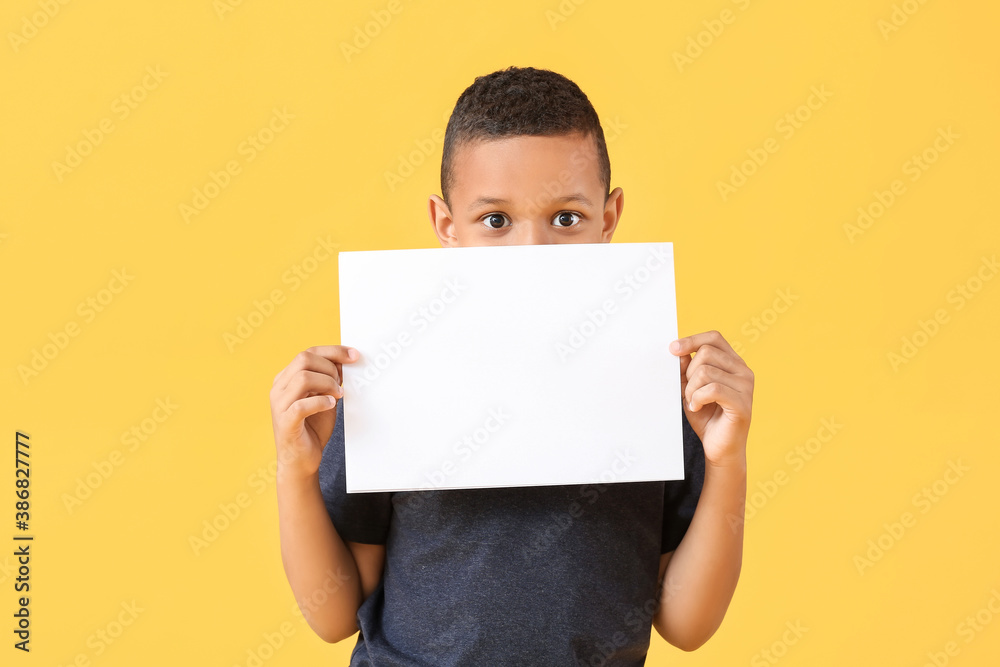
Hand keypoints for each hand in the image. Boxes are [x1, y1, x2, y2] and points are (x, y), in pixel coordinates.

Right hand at [269, 345, 358, 480]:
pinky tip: (330, 405)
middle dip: (330, 368)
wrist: (301, 460)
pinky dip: (321, 402)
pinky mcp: (285, 422)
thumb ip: (329, 379)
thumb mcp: (324, 397)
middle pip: (304, 359)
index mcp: (286, 378)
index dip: (333, 351)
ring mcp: (279, 405)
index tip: (354, 355)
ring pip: (303, 378)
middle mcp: (279, 388)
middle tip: (341, 384)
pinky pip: (301, 405)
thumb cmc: (313, 427)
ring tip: (337, 395)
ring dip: (327, 384)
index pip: (308, 353)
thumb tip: (343, 360)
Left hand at [669, 330, 752, 467]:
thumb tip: (678, 351)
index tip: (672, 349)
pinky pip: (712, 389)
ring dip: (691, 389)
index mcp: (734, 363)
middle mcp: (743, 371)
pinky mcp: (742, 403)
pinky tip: (697, 407)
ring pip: (705, 371)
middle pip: (706, 353)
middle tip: (689, 392)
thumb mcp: (691, 388)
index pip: (714, 338)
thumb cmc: (706, 416)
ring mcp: (746, 386)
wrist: (719, 448)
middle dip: (688, 373)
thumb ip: (686, 369)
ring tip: (694, 402)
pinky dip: (697, 399)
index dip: (692, 340)